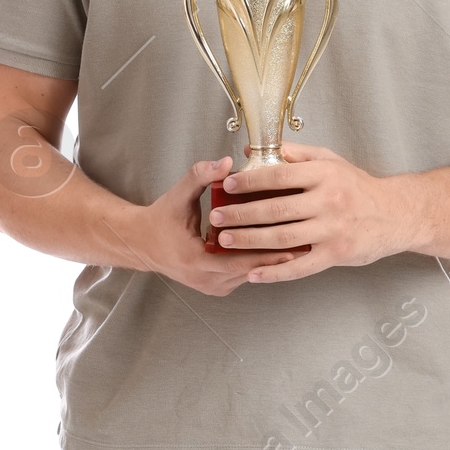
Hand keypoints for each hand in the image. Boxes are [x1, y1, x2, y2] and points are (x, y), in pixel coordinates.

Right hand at [123, 156, 307, 295]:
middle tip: (306, 242)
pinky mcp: (216, 287)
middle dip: (277, 255)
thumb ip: (201, 176)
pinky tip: (278, 249)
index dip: (266, 252)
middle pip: (249, 270)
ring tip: (299, 244)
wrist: (143, 244)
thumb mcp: (178, 195)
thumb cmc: (161, 220)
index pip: (239, 260)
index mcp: (195, 261)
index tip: (292, 242)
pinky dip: (258, 262)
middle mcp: (205, 280)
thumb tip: (226, 162)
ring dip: (270, 260)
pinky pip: (243, 275)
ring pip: (249, 274)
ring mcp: (212, 286)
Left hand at [208, 145, 416, 282]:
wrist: (395, 214)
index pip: (279, 175)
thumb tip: (253, 151)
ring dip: (250, 240)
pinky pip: (300, 266)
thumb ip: (294, 154)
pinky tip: (255, 274)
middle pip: (275, 208)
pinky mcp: (336, 254)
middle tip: (216, 218)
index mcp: (324, 175)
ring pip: (283, 237)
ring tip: (226, 241)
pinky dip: (275, 272)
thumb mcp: (331, 162)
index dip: (250, 181)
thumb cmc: (358, 187)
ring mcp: (332, 230)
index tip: (227, 185)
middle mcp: (328, 201)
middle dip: (241, 214)